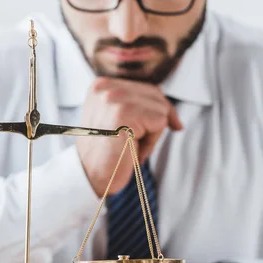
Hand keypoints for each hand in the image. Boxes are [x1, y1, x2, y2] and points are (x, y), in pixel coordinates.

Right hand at [76, 77, 182, 196]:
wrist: (89, 177)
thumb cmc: (107, 153)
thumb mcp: (118, 120)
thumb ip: (138, 107)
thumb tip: (173, 114)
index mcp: (101, 85)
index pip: (146, 88)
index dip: (159, 110)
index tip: (169, 126)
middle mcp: (105, 87)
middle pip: (156, 95)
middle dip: (156, 122)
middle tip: (137, 144)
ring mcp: (114, 98)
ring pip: (161, 108)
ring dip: (153, 133)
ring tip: (132, 147)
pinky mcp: (125, 113)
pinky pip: (160, 122)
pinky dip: (152, 142)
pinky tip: (133, 151)